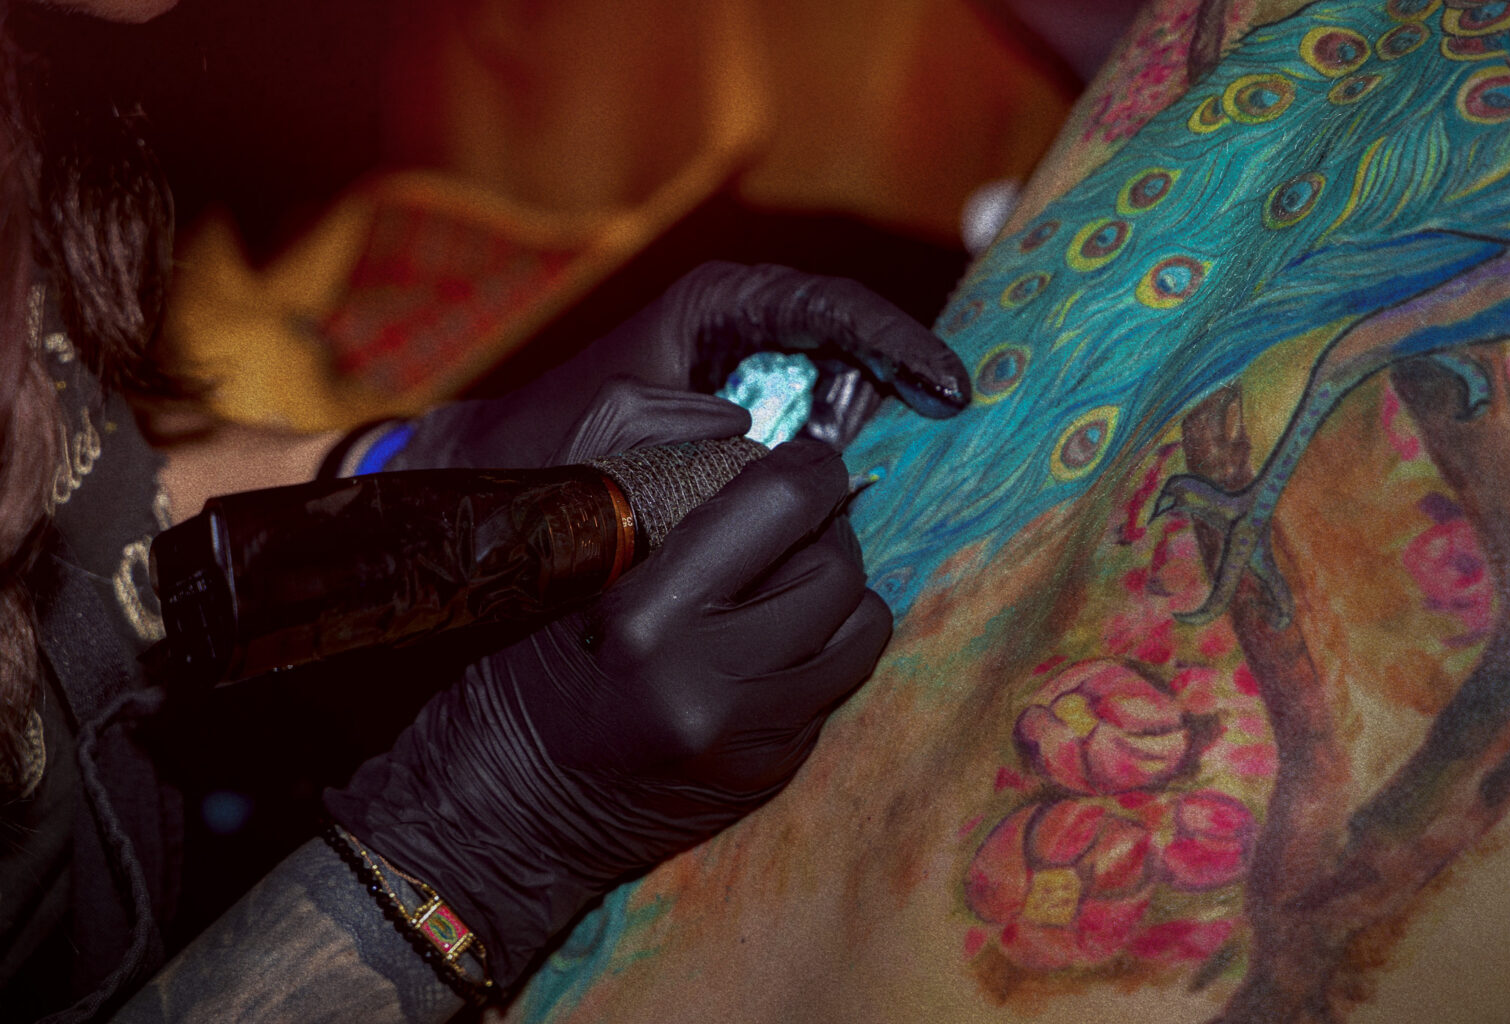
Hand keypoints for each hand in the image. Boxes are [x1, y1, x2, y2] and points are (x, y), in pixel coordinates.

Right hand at [323, 440, 890, 984]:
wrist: (501, 812)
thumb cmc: (514, 669)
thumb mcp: (561, 565)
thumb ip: (651, 491)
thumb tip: (752, 442)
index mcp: (644, 616)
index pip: (780, 505)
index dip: (808, 464)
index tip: (803, 456)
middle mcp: (708, 681)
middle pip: (835, 568)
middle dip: (823, 530)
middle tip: (788, 523)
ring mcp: (748, 737)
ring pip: (861, 627)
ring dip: (835, 591)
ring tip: (787, 580)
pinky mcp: (769, 772)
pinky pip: (837, 684)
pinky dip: (818, 649)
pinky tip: (766, 644)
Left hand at [385, 261, 970, 469]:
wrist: (509, 487)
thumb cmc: (554, 447)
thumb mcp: (618, 431)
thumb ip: (693, 436)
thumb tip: (772, 455)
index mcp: (719, 307)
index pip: (829, 306)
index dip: (896, 340)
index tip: (944, 382)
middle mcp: (745, 332)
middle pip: (851, 338)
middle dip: (908, 372)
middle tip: (962, 414)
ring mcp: (753, 376)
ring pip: (844, 383)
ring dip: (890, 414)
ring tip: (944, 446)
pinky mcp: (753, 424)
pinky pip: (819, 427)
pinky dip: (855, 451)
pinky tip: (885, 483)